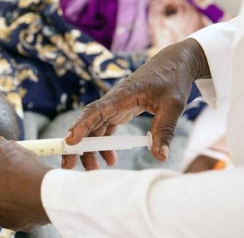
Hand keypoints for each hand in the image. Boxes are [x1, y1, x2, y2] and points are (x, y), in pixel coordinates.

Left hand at [0, 136, 52, 231]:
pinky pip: (18, 208)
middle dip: (0, 173)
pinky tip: (33, 190)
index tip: (0, 153)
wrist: (48, 194)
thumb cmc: (22, 171)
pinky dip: (23, 199)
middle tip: (14, 163)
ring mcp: (2, 219)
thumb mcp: (6, 148)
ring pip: (4, 198)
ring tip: (25, 176)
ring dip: (11, 187)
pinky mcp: (19, 225)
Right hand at [62, 38, 210, 169]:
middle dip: (77, 145)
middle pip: (89, 123)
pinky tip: (110, 159)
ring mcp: (114, 106)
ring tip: (93, 169)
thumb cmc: (172, 80)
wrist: (174, 63)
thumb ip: (164, 131)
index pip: (96, 111)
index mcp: (123, 95)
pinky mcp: (119, 111)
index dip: (81, 126)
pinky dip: (104, 144)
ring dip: (90, 148)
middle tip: (69, 165)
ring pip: (94, 129)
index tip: (70, 142)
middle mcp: (113, 101)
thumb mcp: (173, 106)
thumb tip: (160, 156)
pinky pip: (105, 129)